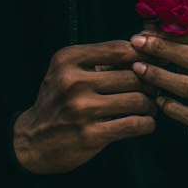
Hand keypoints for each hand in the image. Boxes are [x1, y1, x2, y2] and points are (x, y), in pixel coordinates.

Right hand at [13, 40, 158, 174]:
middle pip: (133, 75)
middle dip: (150, 82)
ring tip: (150, 106)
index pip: (120, 49)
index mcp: (68, 59)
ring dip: (150, 104)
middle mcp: (73, 81)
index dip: (143, 55)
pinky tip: (145, 123)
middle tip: (153, 88)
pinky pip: (133, 125)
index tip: (152, 62)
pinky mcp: (90, 135)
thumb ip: (102, 59)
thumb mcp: (69, 71)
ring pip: (137, 100)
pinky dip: (147, 123)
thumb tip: (146, 47)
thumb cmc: (59, 99)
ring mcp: (81, 109)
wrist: (33, 140)